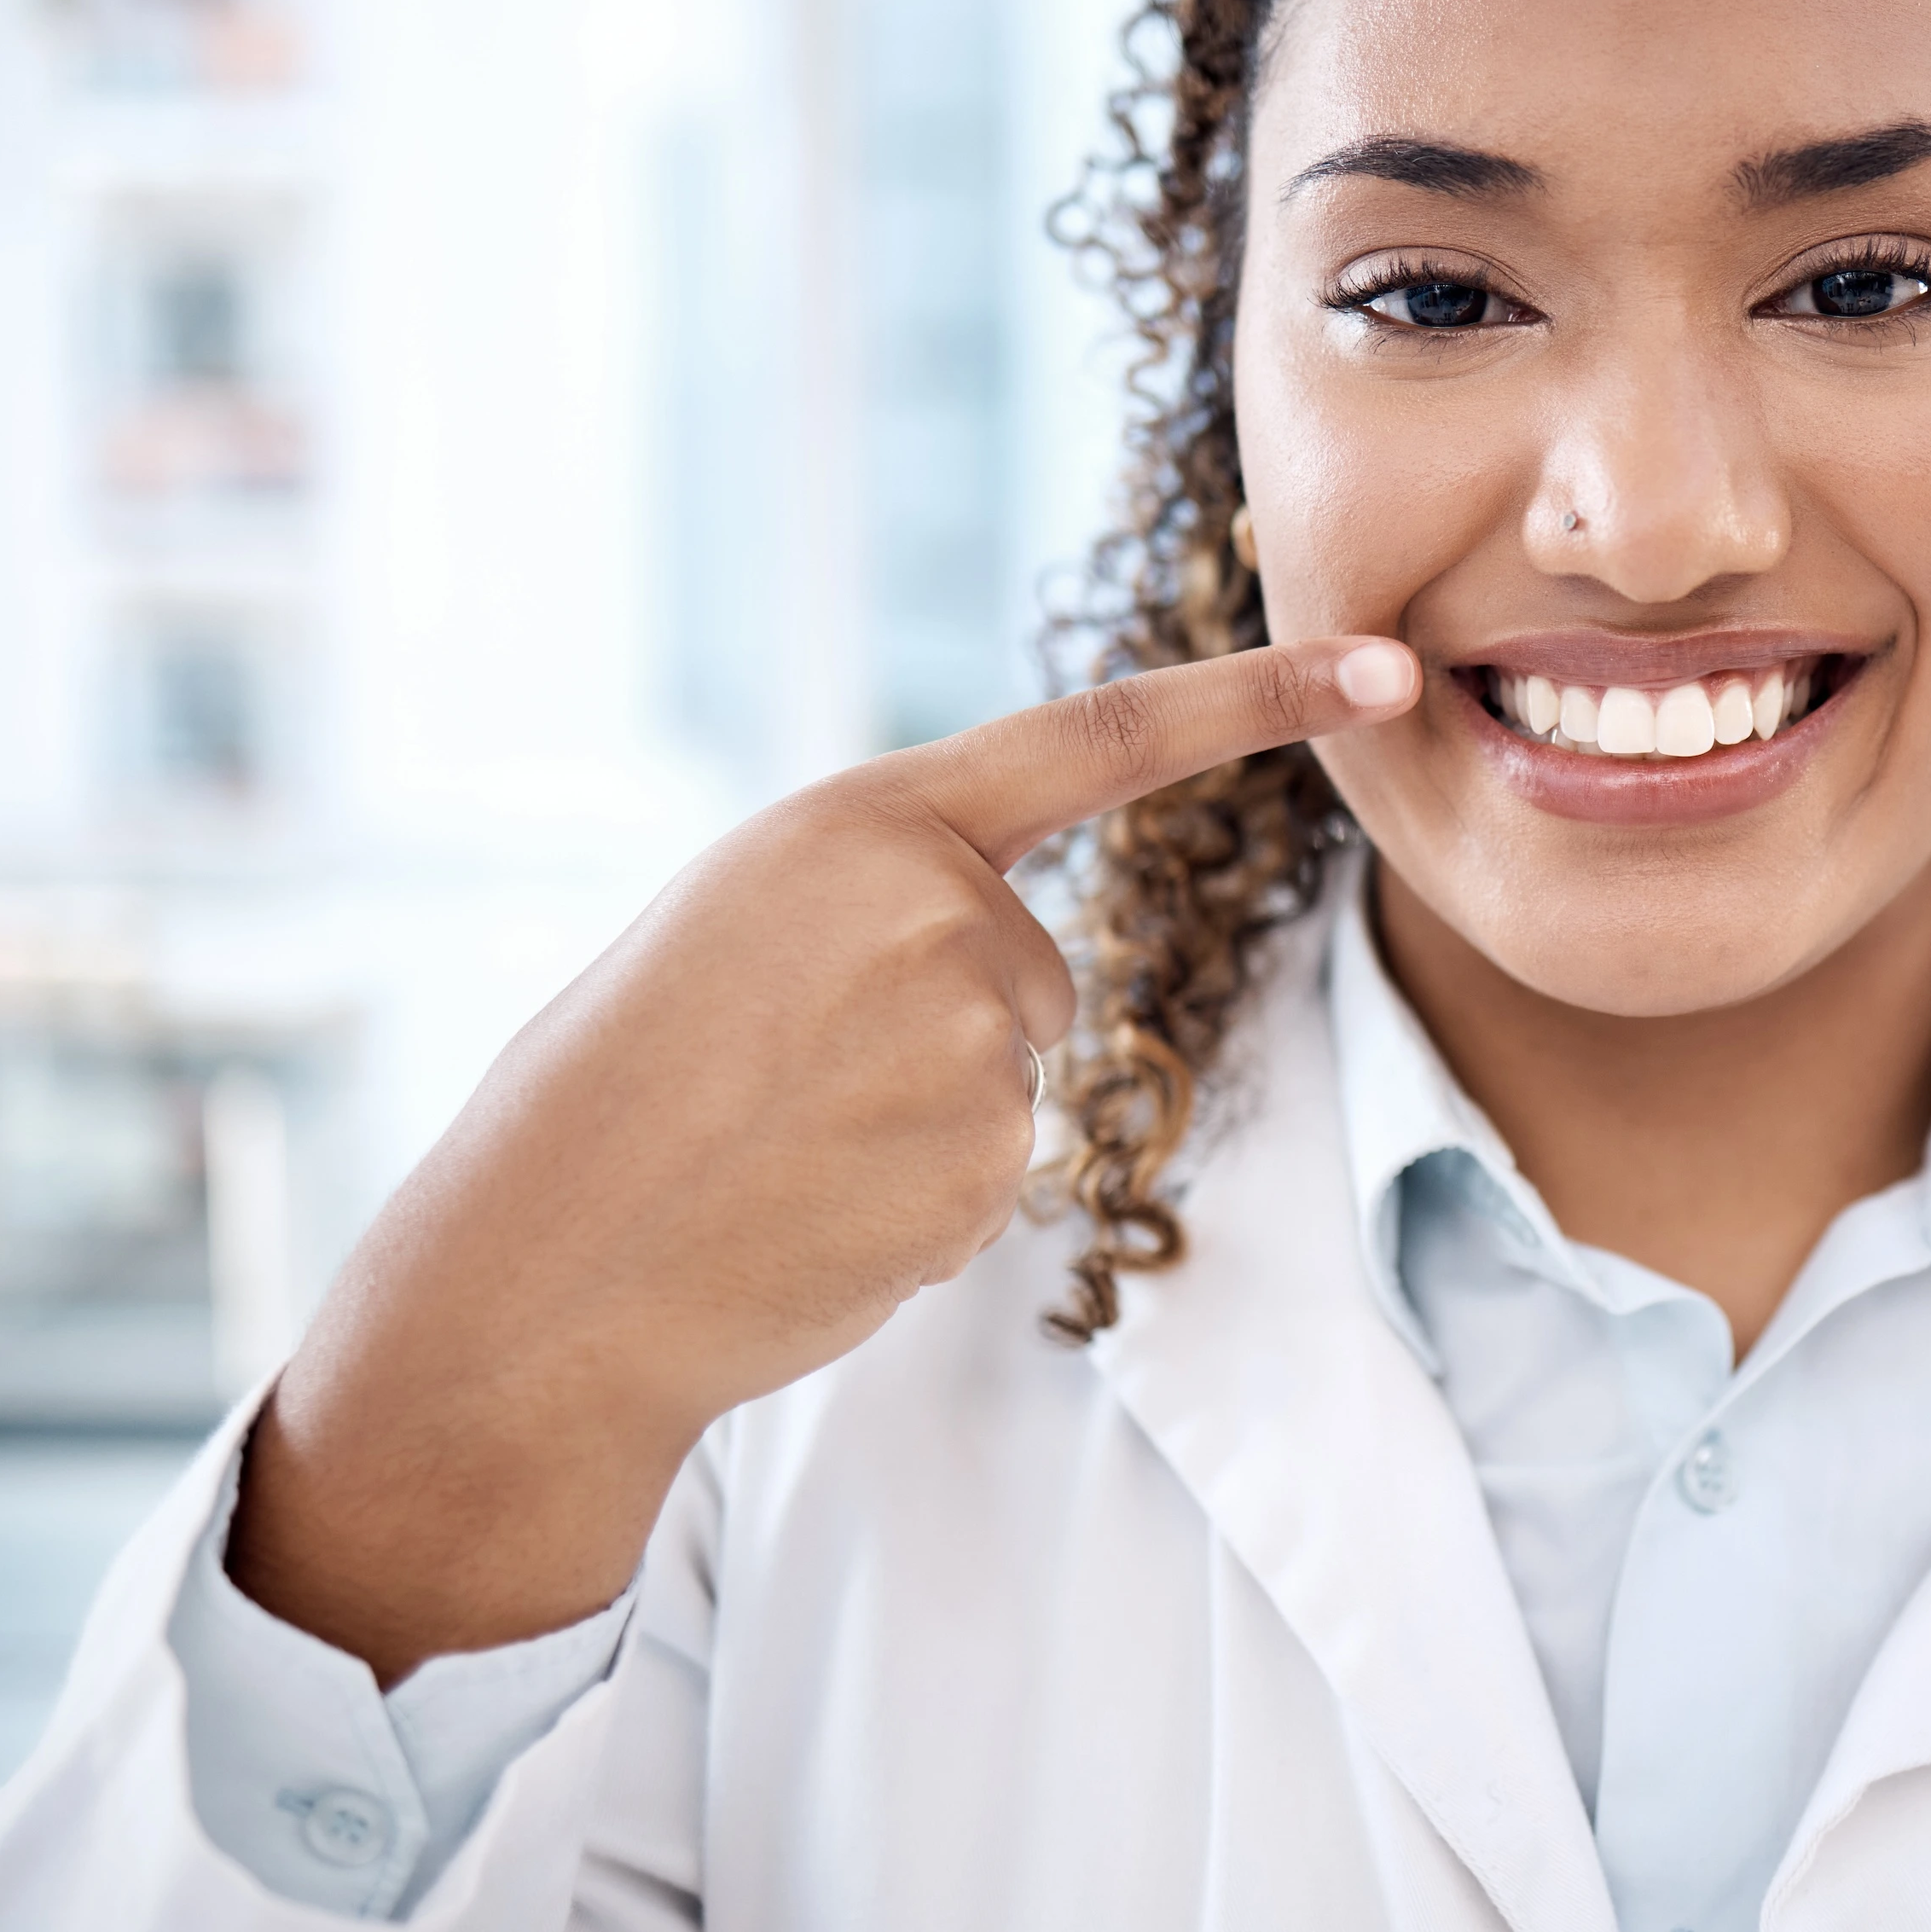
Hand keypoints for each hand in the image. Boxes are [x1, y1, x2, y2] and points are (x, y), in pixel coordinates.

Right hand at [229, 638, 1419, 1678]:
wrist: (542, 1264)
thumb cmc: (618, 1087)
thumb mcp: (737, 922)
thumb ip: (881, 895)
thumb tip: (1002, 939)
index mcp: (863, 822)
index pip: (1098, 738)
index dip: (1257, 699)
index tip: (1388, 667)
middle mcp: (936, 908)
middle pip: (1032, 971)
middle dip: (945, 1031)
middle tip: (783, 1080)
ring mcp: (967, 1041)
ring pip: (1010, 1080)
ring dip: (921, 1126)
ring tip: (779, 1146)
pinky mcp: (980, 1164)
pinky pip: (988, 1180)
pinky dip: (913, 1206)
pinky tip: (808, 1213)